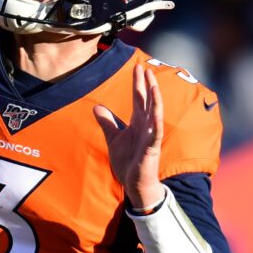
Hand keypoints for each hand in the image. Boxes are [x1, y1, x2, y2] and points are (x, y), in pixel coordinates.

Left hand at [94, 64, 164, 209]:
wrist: (134, 184)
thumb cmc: (128, 161)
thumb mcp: (113, 138)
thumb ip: (107, 122)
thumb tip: (96, 106)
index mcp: (137, 123)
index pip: (138, 99)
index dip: (138, 84)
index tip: (138, 68)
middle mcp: (146, 127)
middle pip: (147, 102)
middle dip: (146, 85)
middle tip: (144, 68)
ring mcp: (150, 137)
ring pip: (154, 114)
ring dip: (155, 100)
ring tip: (153, 84)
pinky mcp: (151, 149)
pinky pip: (155, 134)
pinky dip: (156, 123)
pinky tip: (155, 113)